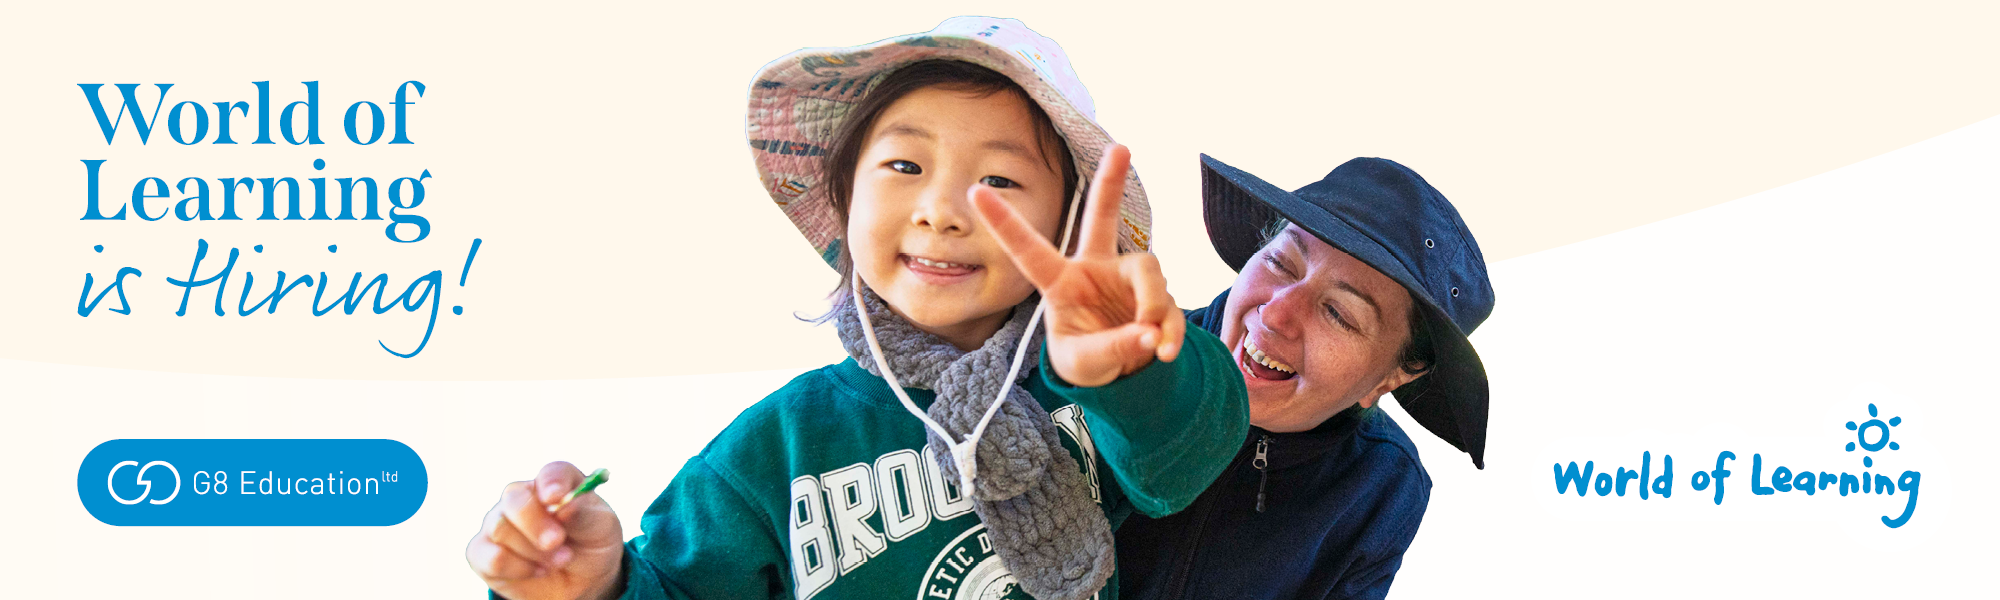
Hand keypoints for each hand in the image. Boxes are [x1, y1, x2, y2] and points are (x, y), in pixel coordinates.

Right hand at [468, 462, 625, 599]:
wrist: (580, 581)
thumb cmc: (591, 545)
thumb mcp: (601, 529)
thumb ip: (584, 515)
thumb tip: (565, 506)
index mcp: (556, 483)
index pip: (552, 473)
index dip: (553, 483)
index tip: (556, 498)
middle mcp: (522, 496)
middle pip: (514, 498)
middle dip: (536, 523)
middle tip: (557, 541)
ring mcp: (499, 522)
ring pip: (501, 529)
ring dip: (533, 552)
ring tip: (560, 560)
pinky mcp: (483, 551)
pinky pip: (490, 558)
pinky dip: (517, 569)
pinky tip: (537, 571)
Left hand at [973, 143, 1184, 386]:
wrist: (1118, 376)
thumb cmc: (1085, 359)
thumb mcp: (1085, 363)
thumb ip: (1112, 348)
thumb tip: (1149, 332)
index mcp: (1060, 282)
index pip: (1030, 250)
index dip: (1004, 222)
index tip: (976, 190)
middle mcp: (1094, 269)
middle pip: (1101, 218)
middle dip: (1110, 182)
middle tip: (1119, 147)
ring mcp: (1127, 277)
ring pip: (1149, 271)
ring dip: (1154, 305)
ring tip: (1152, 344)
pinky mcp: (1157, 292)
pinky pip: (1170, 304)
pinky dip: (1172, 331)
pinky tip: (1165, 352)